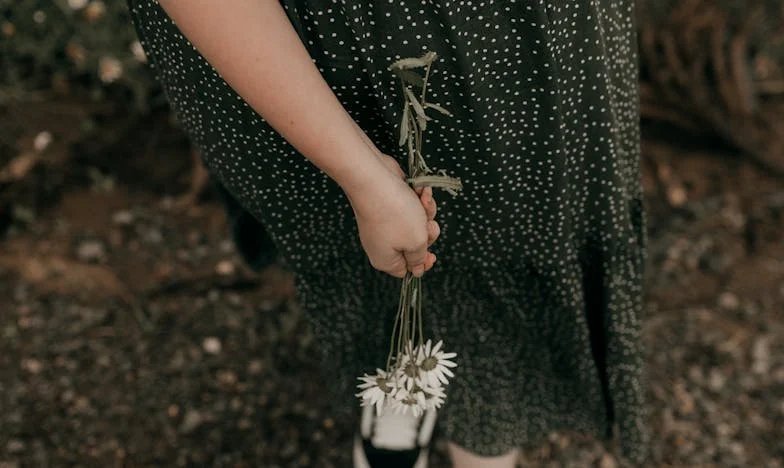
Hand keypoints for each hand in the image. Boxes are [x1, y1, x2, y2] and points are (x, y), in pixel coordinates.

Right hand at [344, 152, 439, 278]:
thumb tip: (417, 271)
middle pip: (415, 246)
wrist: (373, 178)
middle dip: (427, 233)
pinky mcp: (389, 205)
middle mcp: (383, 243)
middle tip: (428, 224)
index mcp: (386, 259)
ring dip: (425, 212)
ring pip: (416, 224)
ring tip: (423, 201)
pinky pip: (411, 207)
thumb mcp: (416, 242)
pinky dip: (418, 199)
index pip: (407, 270)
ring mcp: (386, 223)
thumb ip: (419, 258)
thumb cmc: (395, 213)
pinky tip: (420, 191)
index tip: (432, 255)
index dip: (421, 263)